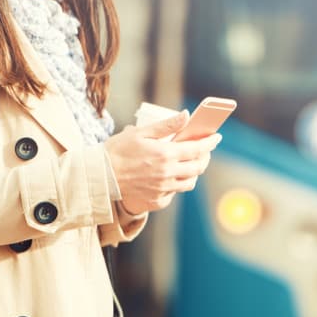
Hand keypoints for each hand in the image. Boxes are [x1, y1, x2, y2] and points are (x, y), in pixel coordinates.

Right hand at [105, 111, 221, 214]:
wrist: (100, 177)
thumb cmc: (117, 151)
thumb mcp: (140, 133)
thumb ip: (167, 125)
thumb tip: (186, 115)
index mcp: (165, 155)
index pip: (197, 149)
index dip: (210, 142)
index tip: (216, 137)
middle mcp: (167, 174)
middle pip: (198, 167)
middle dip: (205, 157)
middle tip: (204, 150)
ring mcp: (162, 189)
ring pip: (189, 182)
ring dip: (194, 172)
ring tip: (191, 163)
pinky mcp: (156, 201)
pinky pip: (174, 193)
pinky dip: (177, 183)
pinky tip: (173, 175)